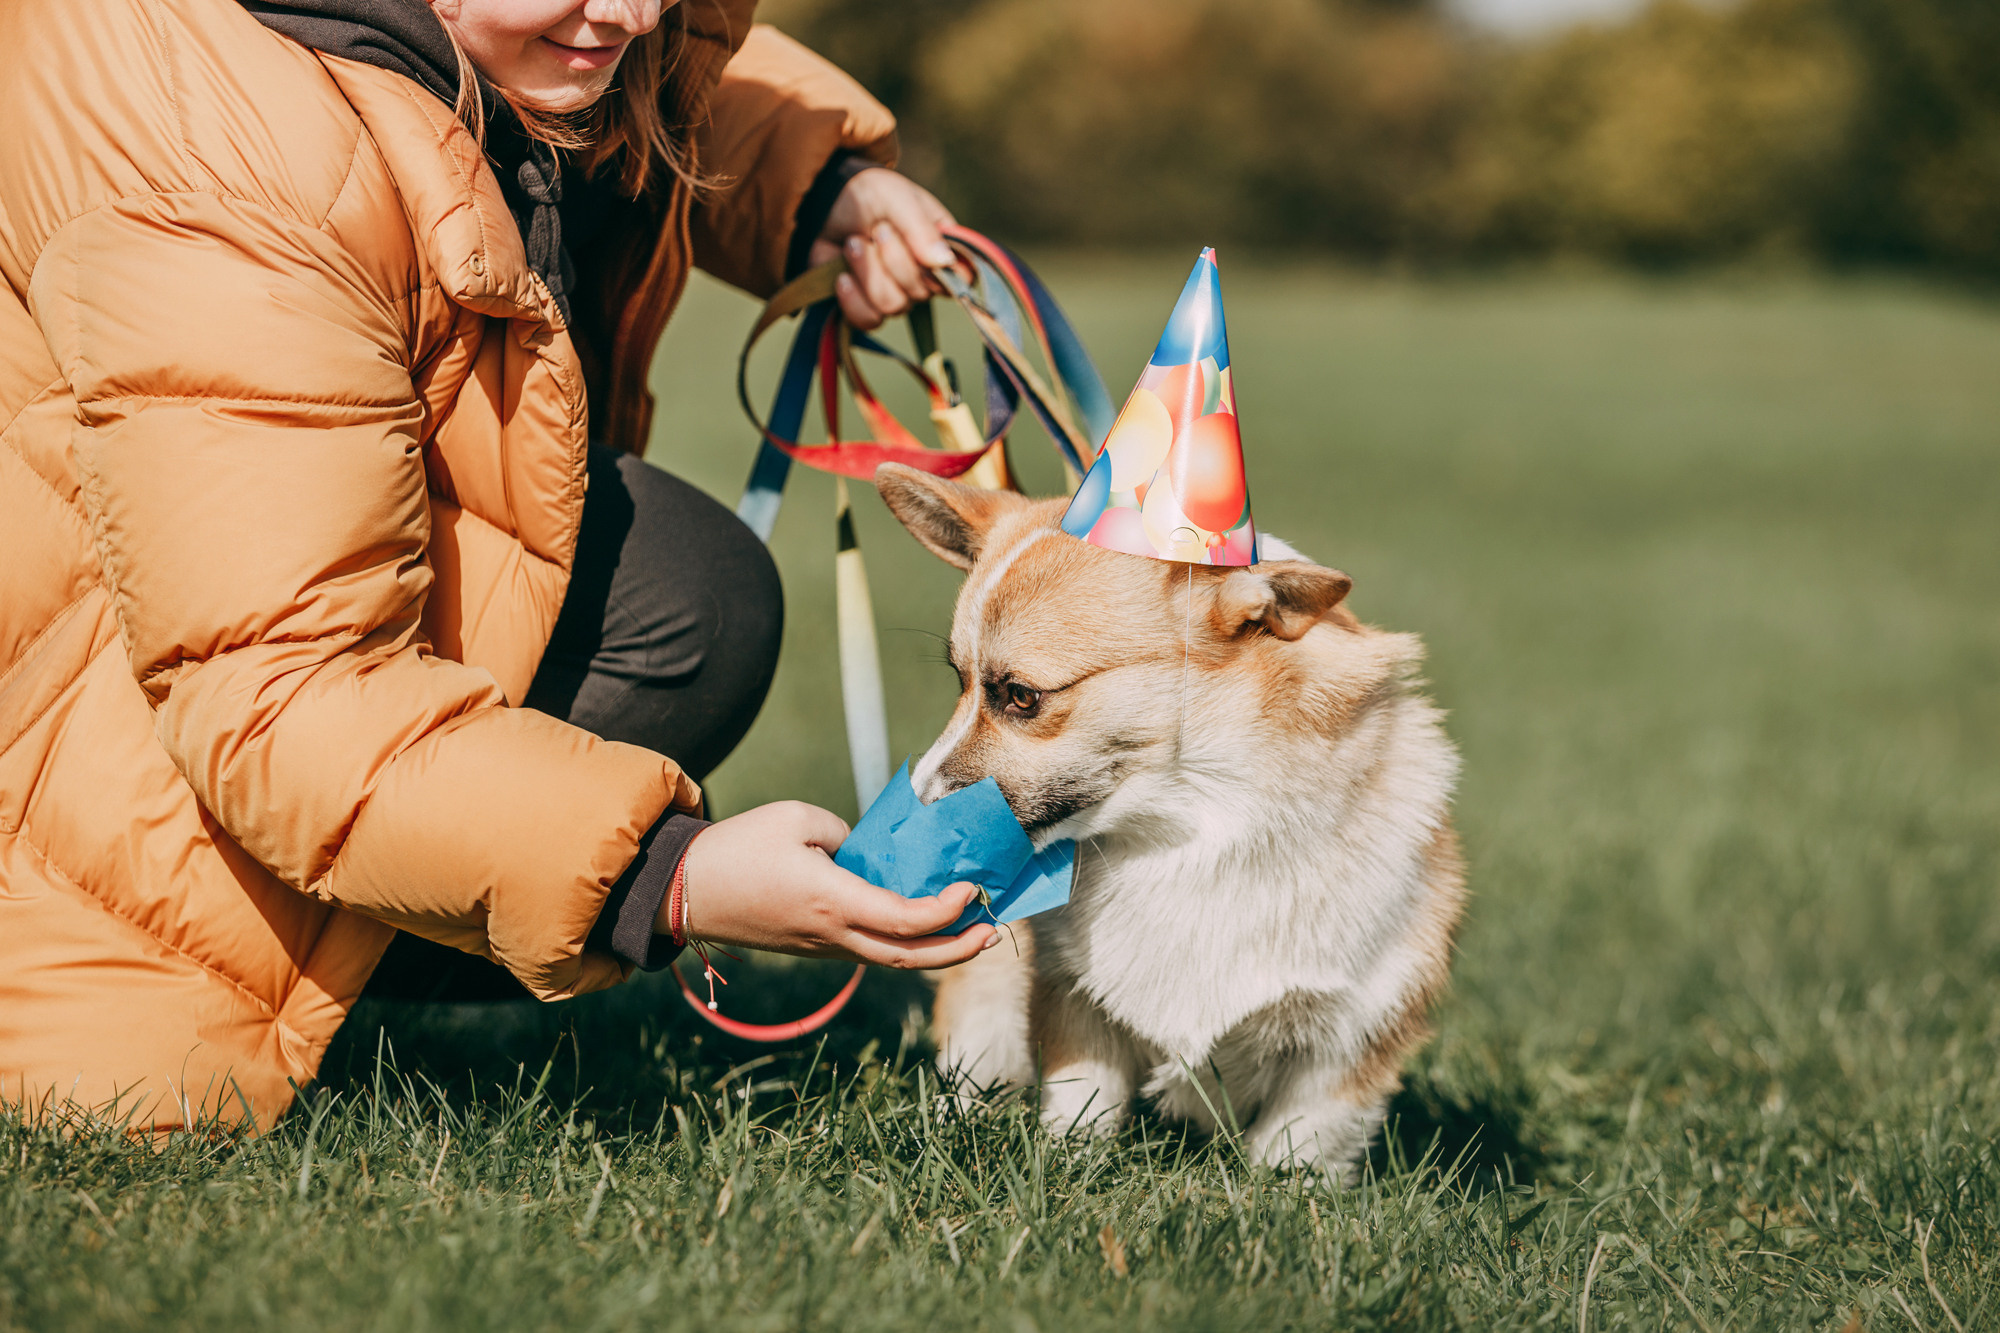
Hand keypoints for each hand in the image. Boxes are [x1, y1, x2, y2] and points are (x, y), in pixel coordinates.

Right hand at [667, 800, 998, 967]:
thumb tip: (872, 855)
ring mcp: (821, 947)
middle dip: (958, 949)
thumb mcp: (797, 820)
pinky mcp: (812, 947)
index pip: (907, 921)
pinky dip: (903, 943)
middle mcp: (832, 934)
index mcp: (832, 901)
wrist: (683, 890)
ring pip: (889, 960)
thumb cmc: (738, 847)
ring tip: (969, 929)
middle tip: (993, 931)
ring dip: (935, 950)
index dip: (948, 911)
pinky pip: (868, 951)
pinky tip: (921, 924)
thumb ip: (846, 836)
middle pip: (909, 958)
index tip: (972, 889)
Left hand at [808, 168, 960, 329]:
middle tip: (877, 230)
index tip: (923, 254)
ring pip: (893, 306)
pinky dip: (851, 299)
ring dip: (867, 271)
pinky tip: (841, 276)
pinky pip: (868, 320)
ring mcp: (896, 295)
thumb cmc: (870, 194)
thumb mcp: (897, 198)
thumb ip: (921, 228)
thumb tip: (944, 262)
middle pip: (919, 293)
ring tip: (853, 243)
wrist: (826, 203)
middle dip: (892, 259)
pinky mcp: (866, 308)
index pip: (963, 280)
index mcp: (941, 249)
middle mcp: (923, 277)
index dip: (944, 275)